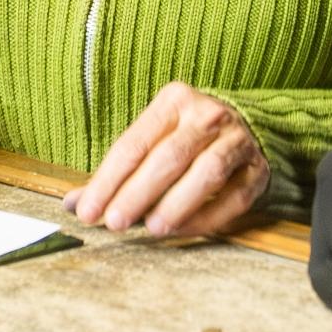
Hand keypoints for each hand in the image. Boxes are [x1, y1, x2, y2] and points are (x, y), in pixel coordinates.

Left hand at [64, 81, 269, 236]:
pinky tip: (182, 230)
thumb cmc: (186, 137)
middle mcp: (207, 115)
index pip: (134, 143)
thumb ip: (116, 171)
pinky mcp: (257, 169)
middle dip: (138, 192)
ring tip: (153, 228)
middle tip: (115, 222)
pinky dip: (207, 217)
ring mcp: (237, 140)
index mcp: (174, 100)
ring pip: (207, 172)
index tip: (88, 211)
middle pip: (169, 157)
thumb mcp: (151, 140)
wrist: (246, 127)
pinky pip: (233, 197)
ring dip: (177, 204)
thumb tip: (73, 203)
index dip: (108, 180)